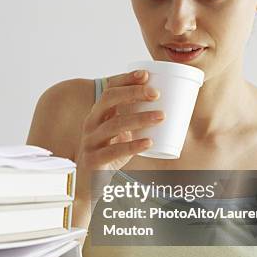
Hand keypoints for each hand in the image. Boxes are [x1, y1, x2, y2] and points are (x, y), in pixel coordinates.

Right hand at [75, 69, 164, 198]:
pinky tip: (149, 142)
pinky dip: (133, 145)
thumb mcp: (120, 133)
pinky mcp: (94, 160)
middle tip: (156, 94)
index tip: (146, 74)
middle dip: (133, 93)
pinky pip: (114, 150)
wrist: (89, 183)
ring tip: (161, 116)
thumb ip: (134, 119)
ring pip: (115, 124)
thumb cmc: (110, 153)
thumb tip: (167, 103)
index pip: (109, 89)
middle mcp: (91, 123)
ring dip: (140, 118)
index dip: (126, 79)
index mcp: (98, 113)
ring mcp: (90, 141)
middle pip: (109, 100)